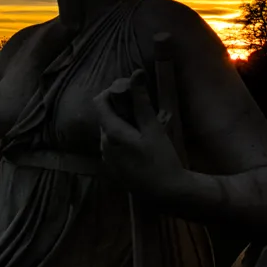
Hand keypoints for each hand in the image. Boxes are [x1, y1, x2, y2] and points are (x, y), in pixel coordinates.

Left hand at [93, 69, 185, 198]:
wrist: (167, 193)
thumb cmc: (161, 159)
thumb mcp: (153, 128)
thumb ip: (141, 101)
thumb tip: (136, 73)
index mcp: (110, 133)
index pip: (99, 102)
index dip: (111, 92)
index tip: (130, 91)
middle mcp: (103, 146)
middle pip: (105, 118)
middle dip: (119, 109)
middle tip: (141, 108)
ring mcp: (107, 161)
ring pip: (109, 133)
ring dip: (122, 125)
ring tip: (143, 126)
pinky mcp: (113, 171)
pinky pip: (113, 147)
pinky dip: (123, 140)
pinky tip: (141, 145)